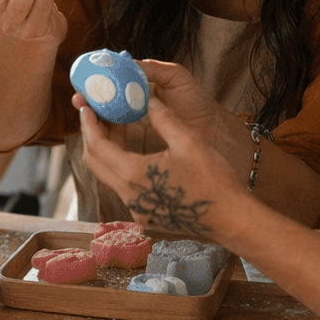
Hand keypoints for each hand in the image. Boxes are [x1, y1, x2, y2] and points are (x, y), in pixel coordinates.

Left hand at [74, 62, 249, 239]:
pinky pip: (122, 187)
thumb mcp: (188, 140)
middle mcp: (129, 196)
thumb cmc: (214, 180)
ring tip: (112, 128)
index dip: (88, 124)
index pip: (97, 146)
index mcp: (134, 175)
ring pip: (107, 176)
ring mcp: (136, 210)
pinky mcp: (146, 216)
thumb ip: (162, 118)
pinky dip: (119, 166)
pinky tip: (130, 151)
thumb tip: (147, 99)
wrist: (233, 219)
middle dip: (91, 136)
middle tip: (94, 115)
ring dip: (105, 152)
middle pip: (94, 163)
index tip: (86, 107)